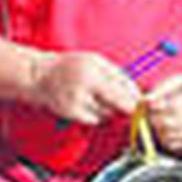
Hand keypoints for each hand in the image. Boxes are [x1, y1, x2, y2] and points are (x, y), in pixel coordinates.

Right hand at [25, 51, 140, 124]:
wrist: (39, 76)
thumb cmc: (71, 66)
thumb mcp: (95, 61)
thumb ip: (117, 74)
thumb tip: (137, 93)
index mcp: (93, 71)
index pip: (122, 89)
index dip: (135, 99)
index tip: (142, 103)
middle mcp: (84, 87)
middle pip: (116, 105)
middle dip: (126, 107)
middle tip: (131, 106)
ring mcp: (76, 102)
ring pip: (107, 113)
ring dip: (109, 109)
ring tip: (98, 97)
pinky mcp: (71, 113)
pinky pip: (95, 120)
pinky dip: (96, 115)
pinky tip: (88, 104)